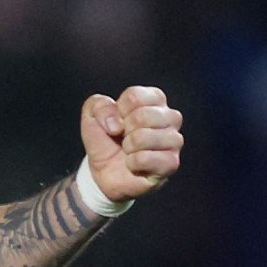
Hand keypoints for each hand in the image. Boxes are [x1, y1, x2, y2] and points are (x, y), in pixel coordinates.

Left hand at [80, 86, 182, 201]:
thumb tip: (117, 123)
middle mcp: (170, 117)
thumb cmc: (105, 138)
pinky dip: (132, 162)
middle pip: (143, 116)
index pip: (135, 96)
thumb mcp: (92, 114)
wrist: (105, 170)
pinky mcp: (171, 163)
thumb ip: (99, 105)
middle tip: (123, 137)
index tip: (117, 119)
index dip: (118, 110)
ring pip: (146, 137)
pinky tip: (133, 163)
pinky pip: (146, 159)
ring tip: (128, 149)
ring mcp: (173, 141)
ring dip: (128, 146)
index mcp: (154, 99)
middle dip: (124, 129)